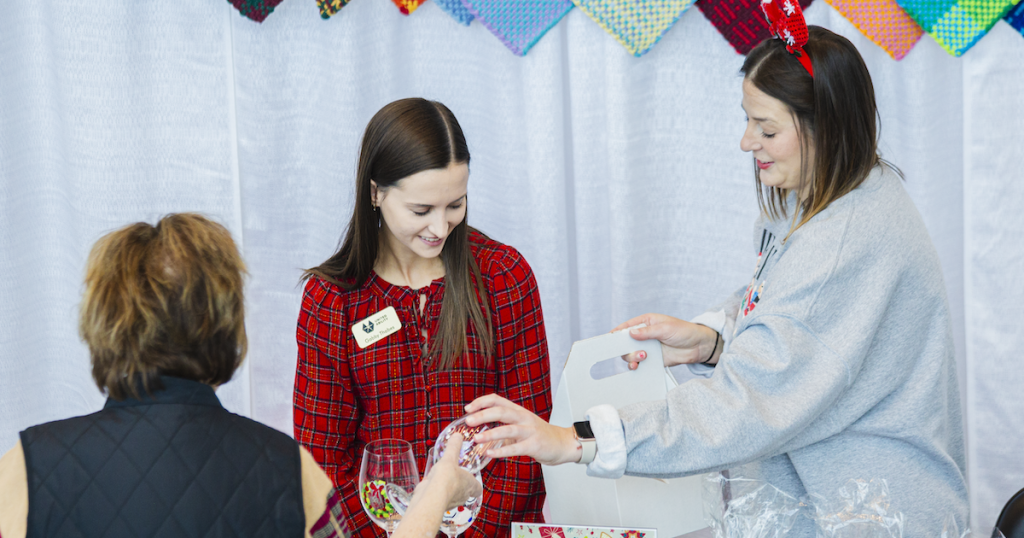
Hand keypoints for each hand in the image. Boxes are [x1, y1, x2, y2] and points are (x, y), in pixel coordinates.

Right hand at [396, 433, 482, 537]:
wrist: (431, 496)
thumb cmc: (446, 478)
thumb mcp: (450, 458)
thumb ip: (454, 447)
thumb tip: (458, 436)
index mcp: (470, 486)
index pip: (478, 489)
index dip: (476, 484)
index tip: (472, 478)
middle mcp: (462, 496)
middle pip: (465, 492)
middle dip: (460, 484)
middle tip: (456, 474)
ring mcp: (451, 502)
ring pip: (452, 495)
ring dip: (448, 488)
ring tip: (442, 477)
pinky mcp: (438, 503)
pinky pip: (439, 496)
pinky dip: (437, 490)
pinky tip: (432, 482)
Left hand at [464, 394, 579, 465]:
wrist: (562, 443)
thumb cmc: (539, 435)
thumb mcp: (521, 424)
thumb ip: (504, 424)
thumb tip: (480, 429)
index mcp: (518, 410)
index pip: (497, 400)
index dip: (481, 402)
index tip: (468, 408)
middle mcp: (523, 417)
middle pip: (501, 411)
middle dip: (483, 415)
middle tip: (468, 421)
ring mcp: (530, 431)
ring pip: (508, 429)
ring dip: (490, 434)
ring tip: (477, 439)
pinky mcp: (534, 445)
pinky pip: (516, 448)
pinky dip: (502, 450)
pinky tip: (490, 453)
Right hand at [612, 313, 719, 368]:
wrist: (699, 346)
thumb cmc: (685, 331)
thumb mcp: (666, 328)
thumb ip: (647, 332)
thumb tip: (631, 333)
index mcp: (646, 322)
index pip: (627, 326)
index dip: (617, 332)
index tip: (610, 338)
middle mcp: (644, 335)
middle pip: (626, 342)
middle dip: (627, 348)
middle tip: (637, 351)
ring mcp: (648, 347)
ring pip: (631, 354)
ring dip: (632, 357)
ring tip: (643, 357)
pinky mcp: (653, 359)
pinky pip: (640, 363)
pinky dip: (637, 366)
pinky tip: (638, 366)